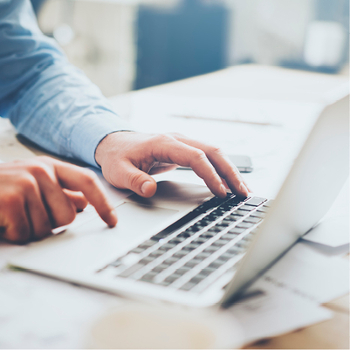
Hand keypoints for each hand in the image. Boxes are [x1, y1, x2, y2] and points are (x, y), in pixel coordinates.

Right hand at [0, 156, 116, 243]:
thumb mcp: (31, 185)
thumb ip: (59, 193)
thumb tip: (83, 203)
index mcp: (49, 166)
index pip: (87, 181)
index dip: (103, 203)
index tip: (112, 220)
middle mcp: (40, 170)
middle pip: (69, 215)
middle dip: (50, 224)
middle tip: (28, 216)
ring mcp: (25, 182)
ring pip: (48, 227)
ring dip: (29, 230)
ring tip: (13, 217)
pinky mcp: (10, 198)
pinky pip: (26, 232)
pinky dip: (14, 234)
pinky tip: (3, 222)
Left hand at [95, 132, 248, 197]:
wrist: (114, 143)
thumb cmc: (117, 156)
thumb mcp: (119, 171)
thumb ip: (134, 180)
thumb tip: (150, 189)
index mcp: (164, 143)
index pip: (196, 157)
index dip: (210, 175)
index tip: (221, 192)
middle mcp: (178, 139)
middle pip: (213, 151)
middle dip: (231, 172)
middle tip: (244, 192)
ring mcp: (182, 143)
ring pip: (214, 152)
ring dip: (230, 170)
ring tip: (243, 189)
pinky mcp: (184, 149)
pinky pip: (208, 157)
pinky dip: (221, 168)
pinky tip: (228, 181)